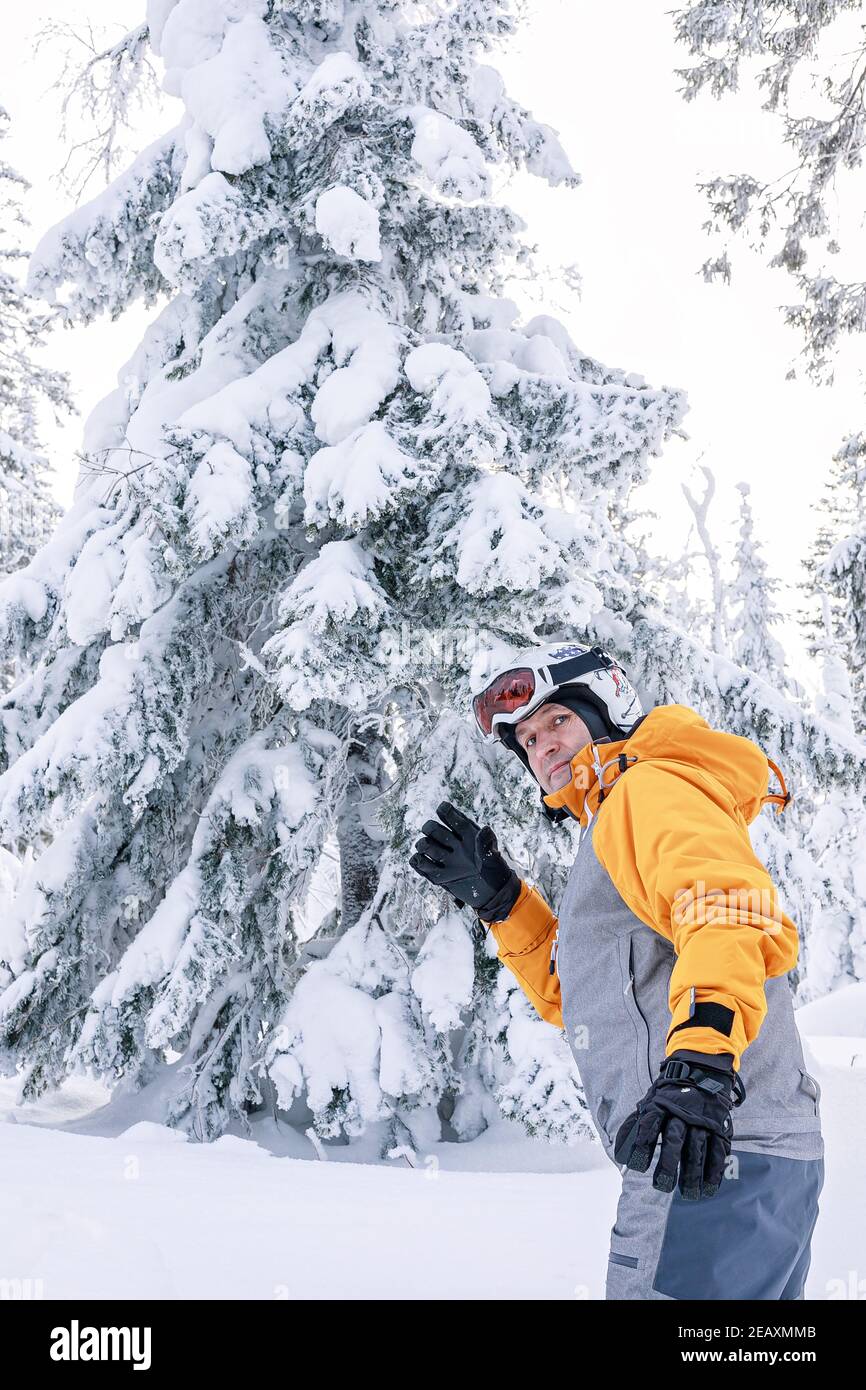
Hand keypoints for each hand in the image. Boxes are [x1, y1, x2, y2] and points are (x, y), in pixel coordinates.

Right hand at [408, 801, 521, 920]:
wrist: (492, 895)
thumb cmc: (495, 873)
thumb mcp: (494, 859)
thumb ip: (487, 845)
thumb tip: (485, 829)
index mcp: (467, 835)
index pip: (454, 819)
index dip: (446, 811)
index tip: (443, 809)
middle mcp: (453, 844)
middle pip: (434, 829)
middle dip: (430, 828)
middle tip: (434, 833)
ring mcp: (444, 859)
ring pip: (426, 845)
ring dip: (424, 845)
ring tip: (432, 851)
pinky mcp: (438, 874)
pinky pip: (421, 863)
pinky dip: (418, 861)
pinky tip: (421, 861)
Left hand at [613, 1050, 745, 1199]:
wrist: (701, 1070)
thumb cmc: (669, 1094)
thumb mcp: (650, 1101)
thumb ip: (635, 1126)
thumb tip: (621, 1155)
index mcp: (661, 1104)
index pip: (649, 1124)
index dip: (642, 1144)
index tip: (637, 1165)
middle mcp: (682, 1112)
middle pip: (674, 1139)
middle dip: (668, 1164)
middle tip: (662, 1186)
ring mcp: (702, 1120)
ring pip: (697, 1149)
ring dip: (693, 1173)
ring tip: (689, 1194)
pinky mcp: (719, 1128)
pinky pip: (718, 1151)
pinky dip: (714, 1171)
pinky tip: (709, 1187)